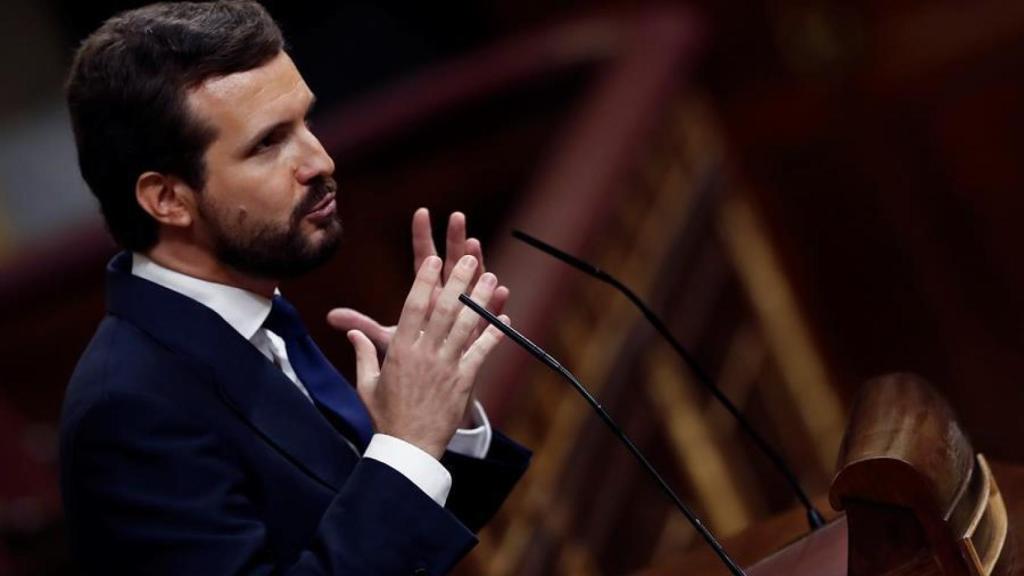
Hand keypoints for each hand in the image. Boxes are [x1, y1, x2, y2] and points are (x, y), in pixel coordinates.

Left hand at [327, 208, 508, 355]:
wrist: (431, 387)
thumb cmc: (410, 361)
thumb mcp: (387, 341)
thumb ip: (364, 326)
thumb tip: (331, 317)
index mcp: (426, 297)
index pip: (423, 261)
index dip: (422, 237)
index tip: (421, 212)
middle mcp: (448, 300)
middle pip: (452, 263)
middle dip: (454, 239)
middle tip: (456, 217)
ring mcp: (466, 313)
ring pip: (474, 284)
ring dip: (477, 265)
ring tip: (475, 246)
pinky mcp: (479, 333)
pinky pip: (489, 317)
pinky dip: (495, 305)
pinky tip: (501, 291)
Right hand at [346, 255, 508, 458]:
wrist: (409, 448)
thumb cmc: (386, 416)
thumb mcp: (366, 384)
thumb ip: (362, 353)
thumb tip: (350, 330)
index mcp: (399, 350)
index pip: (413, 307)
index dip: (424, 281)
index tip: (432, 260)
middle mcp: (424, 354)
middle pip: (443, 309)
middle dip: (458, 281)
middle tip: (469, 258)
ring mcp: (446, 367)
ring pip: (465, 325)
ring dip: (480, 300)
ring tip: (491, 277)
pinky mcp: (463, 381)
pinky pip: (481, 353)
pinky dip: (493, 335)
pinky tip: (505, 319)